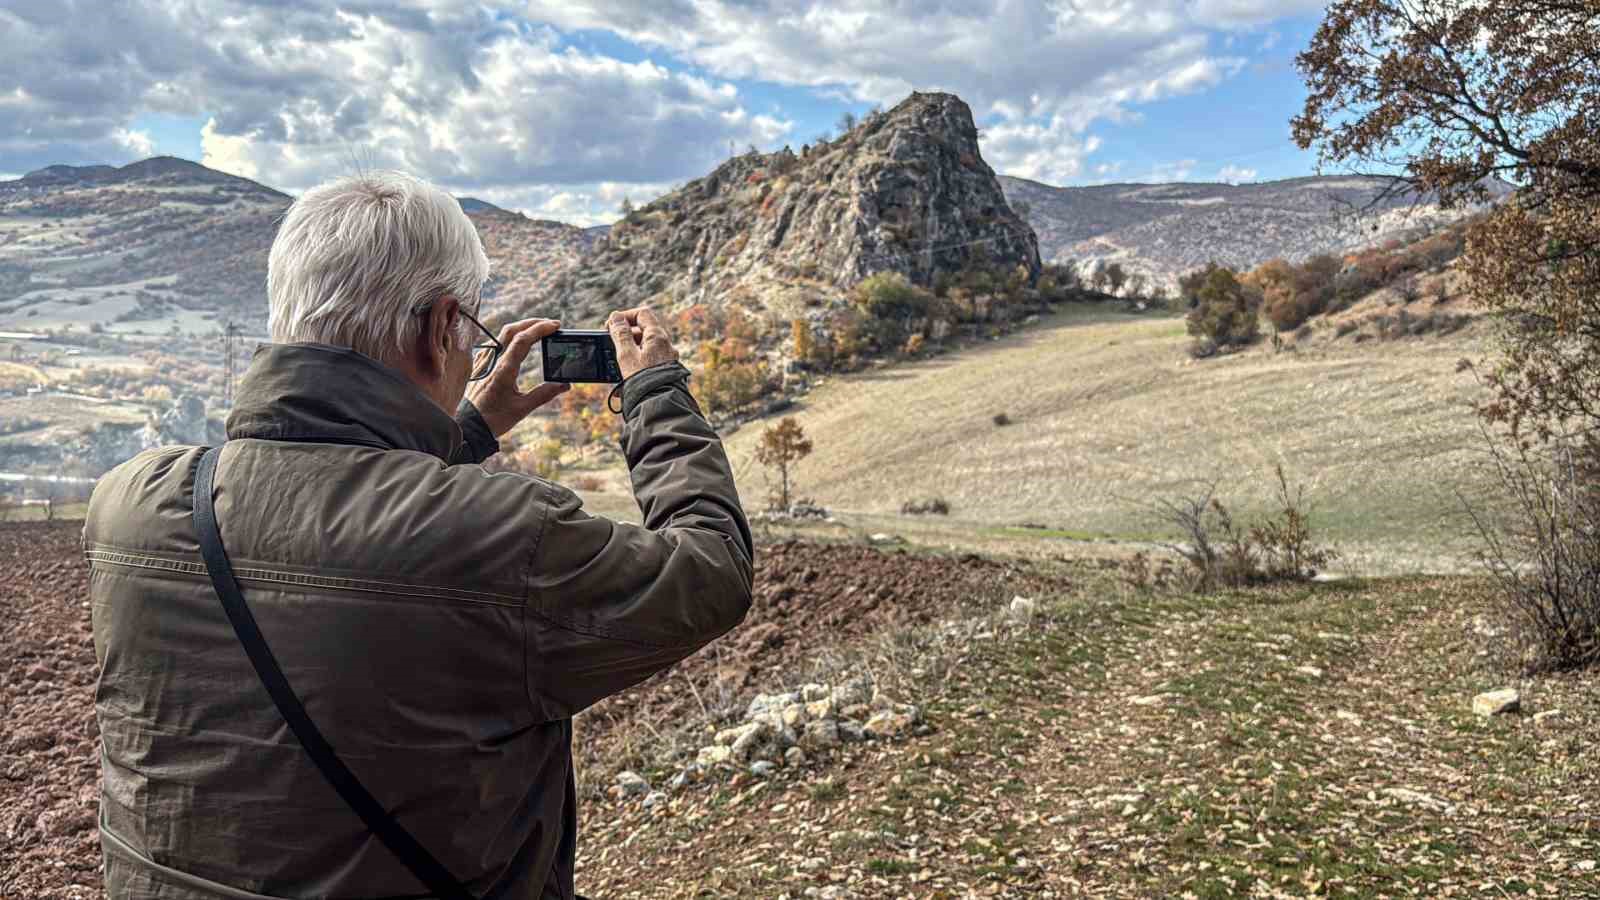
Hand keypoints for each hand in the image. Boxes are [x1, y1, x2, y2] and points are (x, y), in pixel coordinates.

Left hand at [466, 318, 569, 436]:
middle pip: (512, 329)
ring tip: (538, 330)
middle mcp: (492, 361)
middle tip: (550, 324)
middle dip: (533, 322)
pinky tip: (518, 343)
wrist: (468, 426)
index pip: (523, 339)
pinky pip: (496, 343)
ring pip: (503, 334)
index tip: (555, 326)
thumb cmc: (493, 419)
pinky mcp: (480, 365)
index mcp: (504, 369)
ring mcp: (484, 361)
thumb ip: (544, 394)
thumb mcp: (522, 409)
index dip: (540, 329)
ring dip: (522, 327)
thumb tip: (564, 385)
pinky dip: (511, 337)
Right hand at [607, 307, 679, 379]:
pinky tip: (626, 375)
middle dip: (625, 335)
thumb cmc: (644, 380)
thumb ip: (620, 334)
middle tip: (611, 344)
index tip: (611, 326)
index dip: (625, 316)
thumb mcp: (626, 355)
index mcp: (658, 336)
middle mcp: (666, 345)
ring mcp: (667, 358)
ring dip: (630, 350)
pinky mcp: (665, 371)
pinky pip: (649, 360)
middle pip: (643, 330)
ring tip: (617, 362)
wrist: (660, 405)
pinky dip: (636, 362)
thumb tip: (616, 317)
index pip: (642, 314)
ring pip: (646, 346)